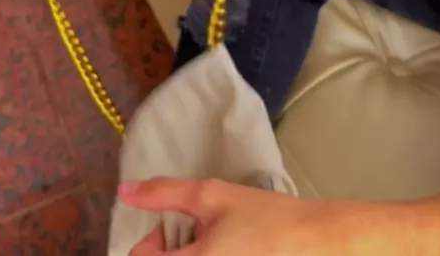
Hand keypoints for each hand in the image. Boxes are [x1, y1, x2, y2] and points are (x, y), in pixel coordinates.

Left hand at [118, 177, 400, 254]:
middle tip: (192, 234)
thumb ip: (164, 193)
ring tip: (214, 241)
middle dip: (170, 251)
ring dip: (189, 255)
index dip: (149, 244)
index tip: (169, 229)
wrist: (314, 241)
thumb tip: (125, 190)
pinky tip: (230, 251)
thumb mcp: (211, 195)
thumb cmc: (263, 217)